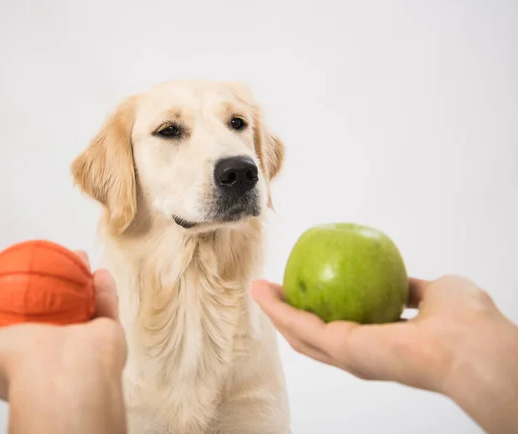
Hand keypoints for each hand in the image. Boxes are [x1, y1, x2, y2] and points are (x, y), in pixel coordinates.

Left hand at [0, 251, 127, 433]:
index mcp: (27, 358)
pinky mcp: (109, 337)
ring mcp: (86, 345)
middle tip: (57, 260)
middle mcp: (57, 352)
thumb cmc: (13, 365)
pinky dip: (105, 289)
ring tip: (79, 257)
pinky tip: (100, 272)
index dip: (25, 300)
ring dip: (84, 280)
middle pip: (59, 309)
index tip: (25, 278)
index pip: (27, 327)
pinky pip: (108, 308)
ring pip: (86, 306)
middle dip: (59, 284)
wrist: (56, 371)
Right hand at [251, 275, 517, 432]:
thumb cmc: (464, 319)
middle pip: (314, 336)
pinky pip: (300, 325)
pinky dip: (278, 309)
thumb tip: (401, 277)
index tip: (306, 286)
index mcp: (382, 343)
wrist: (471, 343)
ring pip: (300, 335)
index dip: (322, 309)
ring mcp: (348, 355)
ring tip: (258, 290)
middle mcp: (361, 354)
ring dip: (276, 312)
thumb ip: (414, 288)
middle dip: (290, 314)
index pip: (343, 327)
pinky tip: (263, 291)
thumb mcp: (435, 291)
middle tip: (271, 292)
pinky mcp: (339, 348)